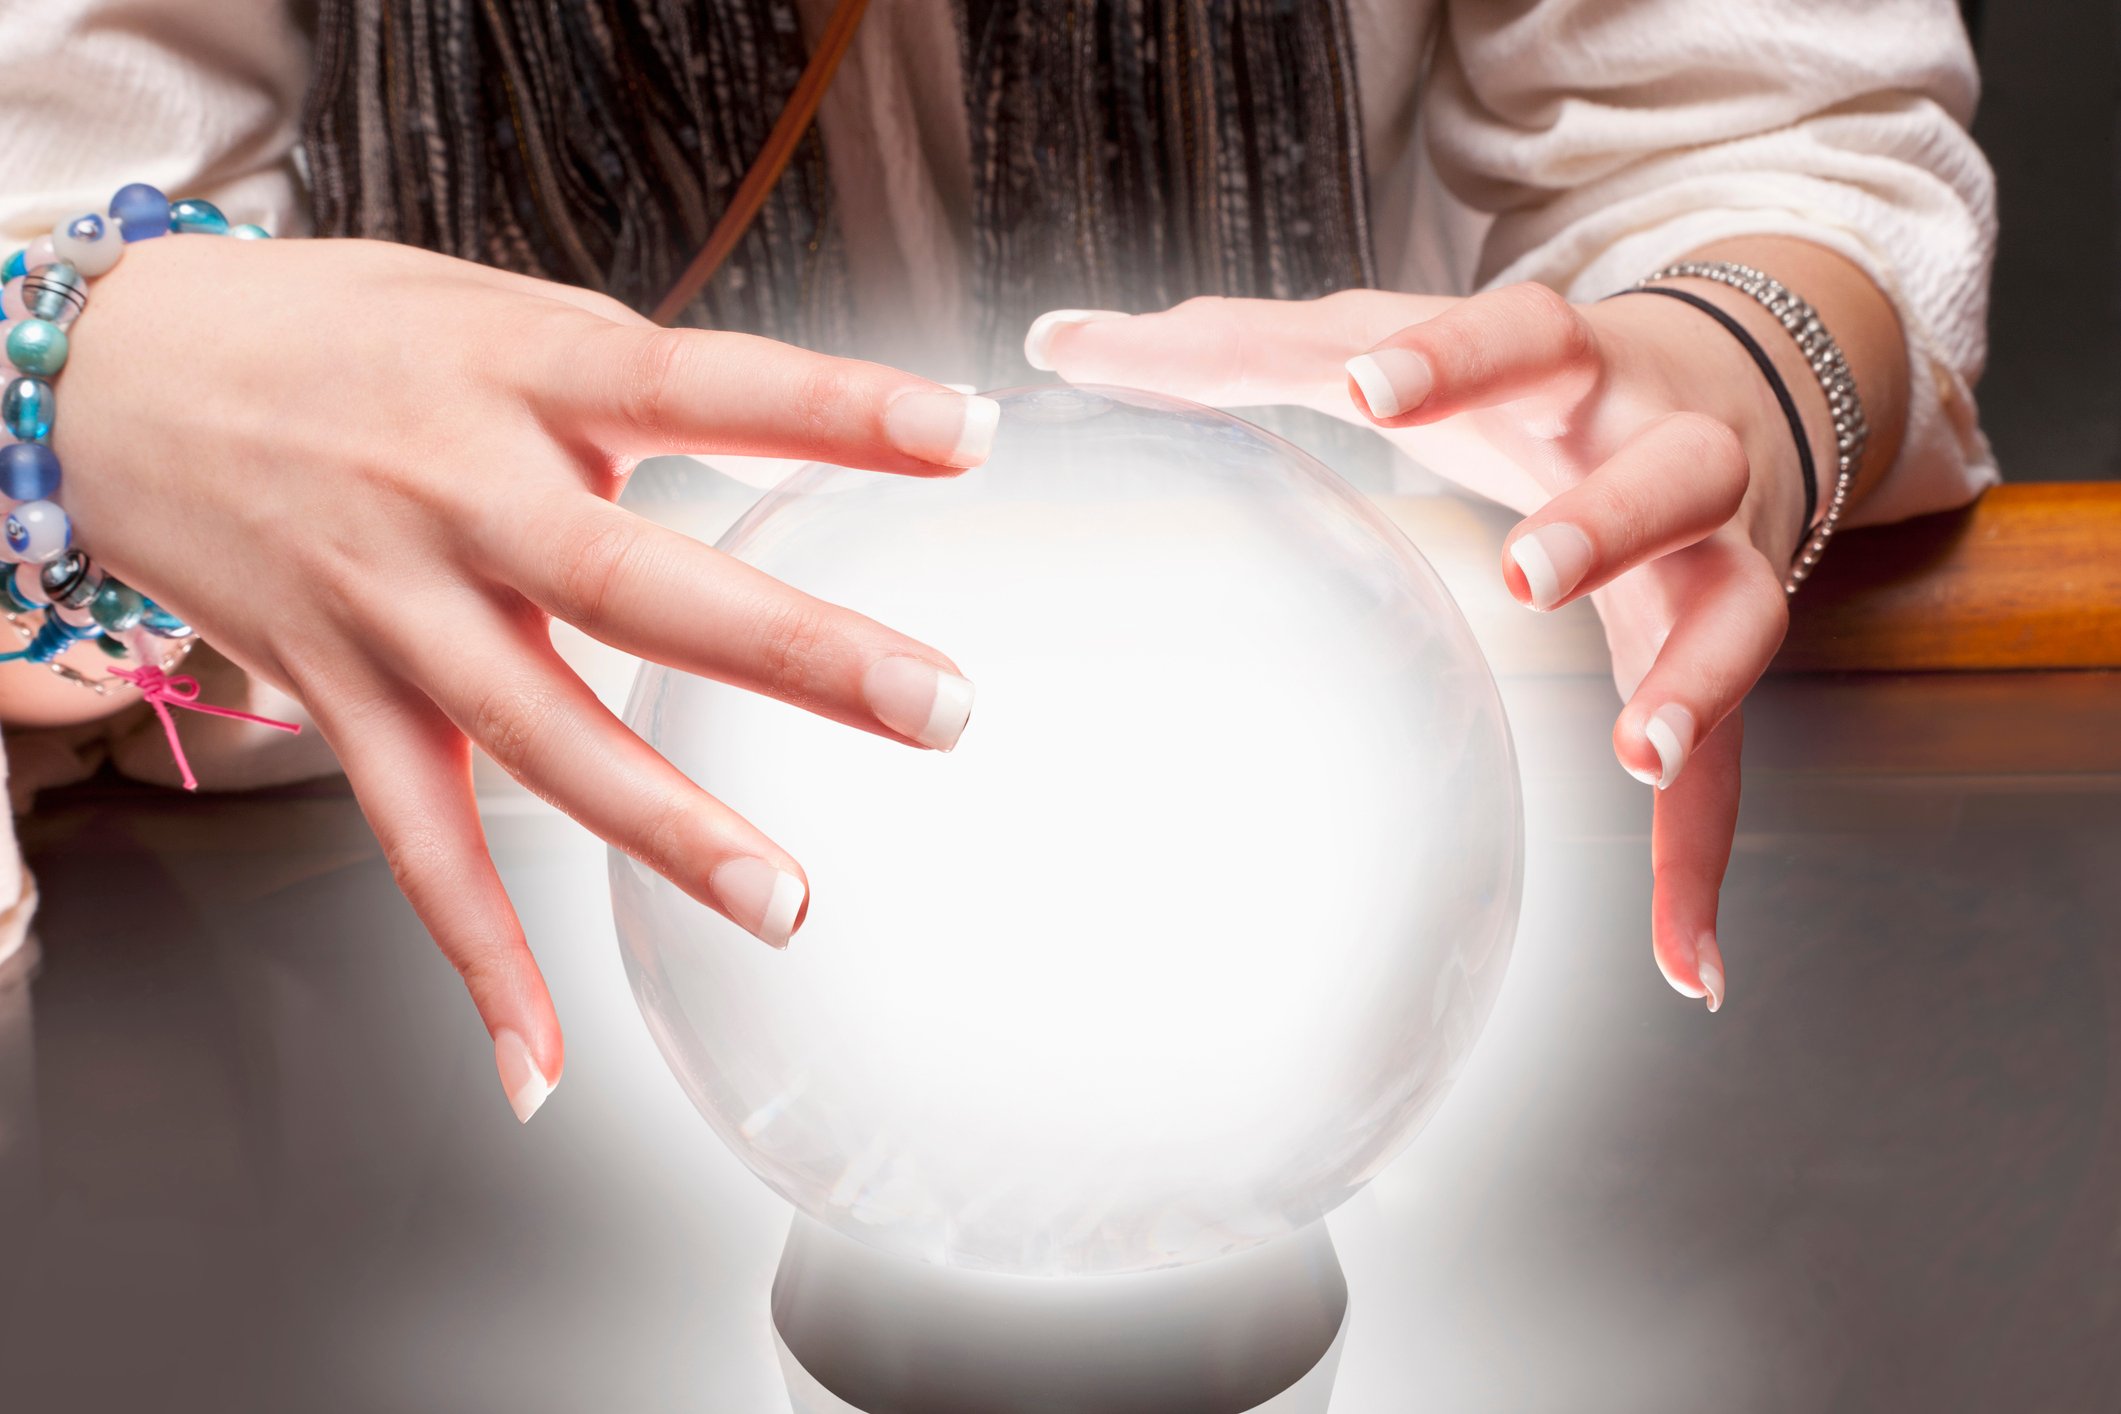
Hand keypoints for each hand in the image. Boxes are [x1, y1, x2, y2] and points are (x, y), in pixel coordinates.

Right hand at [54, 235, 996, 1117]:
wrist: (110, 376)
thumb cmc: (339, 337)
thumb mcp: (492, 313)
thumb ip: (626, 382)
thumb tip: (786, 446)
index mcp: (518, 369)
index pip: (697, 381)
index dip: (836, 406)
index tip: (964, 434)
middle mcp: (455, 492)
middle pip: (636, 583)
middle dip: (795, 652)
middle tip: (938, 707)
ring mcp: (391, 606)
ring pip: (539, 735)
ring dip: (666, 832)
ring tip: (787, 902)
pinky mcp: (336, 696)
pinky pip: (415, 843)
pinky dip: (478, 956)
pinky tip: (538, 1058)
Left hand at [1028, 277, 1834, 1011]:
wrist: (1751, 377)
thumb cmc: (1526, 373)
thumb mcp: (1405, 345)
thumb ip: (1236, 348)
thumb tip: (1050, 340)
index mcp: (1568, 368)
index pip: (1522, 332)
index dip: (1456, 358)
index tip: (1369, 391)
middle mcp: (1668, 445)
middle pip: (1672, 465)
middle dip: (1609, 515)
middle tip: (1528, 575)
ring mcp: (1719, 552)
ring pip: (1734, 606)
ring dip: (1697, 678)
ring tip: (1644, 755)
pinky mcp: (1723, 645)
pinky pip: (1732, 765)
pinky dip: (1704, 860)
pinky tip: (1690, 965)